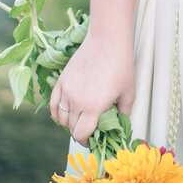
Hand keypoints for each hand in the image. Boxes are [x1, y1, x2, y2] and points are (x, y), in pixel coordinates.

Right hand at [48, 30, 134, 146]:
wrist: (107, 41)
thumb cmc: (121, 66)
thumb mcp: (128, 93)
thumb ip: (123, 114)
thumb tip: (119, 127)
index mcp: (92, 107)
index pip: (81, 134)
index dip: (86, 141)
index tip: (92, 141)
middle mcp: (76, 101)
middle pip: (71, 128)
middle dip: (80, 132)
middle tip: (89, 130)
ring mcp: (66, 91)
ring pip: (61, 118)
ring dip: (69, 123)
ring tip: (79, 120)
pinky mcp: (61, 81)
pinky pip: (54, 104)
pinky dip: (58, 112)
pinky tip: (66, 113)